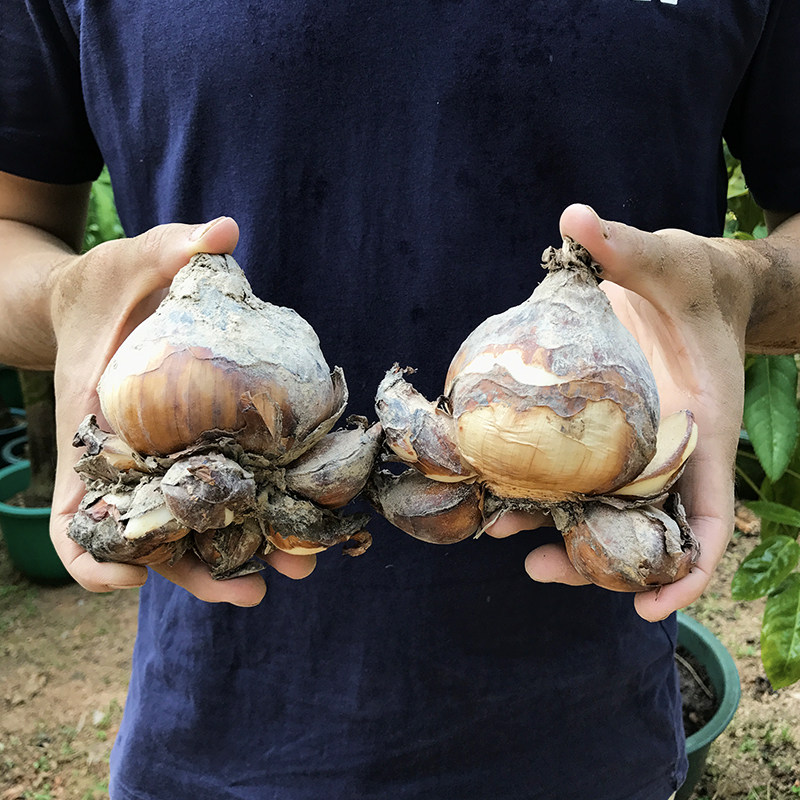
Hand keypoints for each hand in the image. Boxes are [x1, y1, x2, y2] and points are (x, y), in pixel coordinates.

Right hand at [48, 218, 315, 604]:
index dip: (94, 558)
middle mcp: (123, 463)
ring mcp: (156, 466)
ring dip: (233, 559)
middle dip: (198, 572)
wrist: (102, 300)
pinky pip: (212, 499)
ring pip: (187, 532)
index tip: (130, 579)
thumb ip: (172, 247)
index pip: (76, 515)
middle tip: (258, 589)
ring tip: (293, 570)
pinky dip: (243, 520)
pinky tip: (289, 519)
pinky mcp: (185, 455)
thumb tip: (225, 229)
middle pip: (148, 542)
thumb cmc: (108, 288)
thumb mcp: (133, 261)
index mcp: (93, 432)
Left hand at [488, 204, 749, 620]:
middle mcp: (671, 450)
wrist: (685, 287)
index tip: (654, 609)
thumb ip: (625, 247)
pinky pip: (579, 477)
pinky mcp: (605, 434)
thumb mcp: (664, 260)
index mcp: (704, 426)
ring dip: (558, 534)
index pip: (710, 514)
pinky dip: (547, 493)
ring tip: (502, 534)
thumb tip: (575, 216)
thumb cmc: (688, 281)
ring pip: (603, 511)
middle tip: (536, 565)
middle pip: (643, 529)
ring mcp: (637, 447)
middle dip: (597, 561)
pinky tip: (501, 493)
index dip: (689, 568)